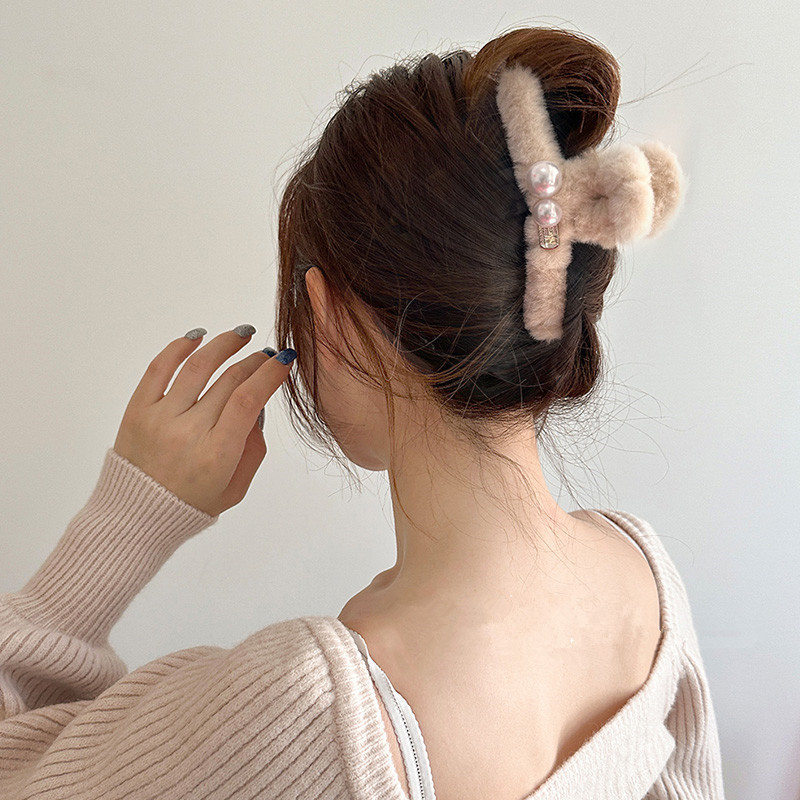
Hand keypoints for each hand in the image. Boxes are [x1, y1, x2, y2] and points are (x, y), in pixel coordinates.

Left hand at [112, 327, 295, 516]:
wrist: (135, 516)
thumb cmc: (191, 504)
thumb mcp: (236, 488)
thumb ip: (253, 448)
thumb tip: (258, 406)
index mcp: (217, 454)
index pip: (248, 399)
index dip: (270, 374)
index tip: (284, 360)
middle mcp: (189, 432)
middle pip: (229, 380)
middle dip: (254, 360)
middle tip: (267, 353)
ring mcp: (160, 418)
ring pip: (198, 366)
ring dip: (224, 344)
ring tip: (241, 334)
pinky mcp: (137, 410)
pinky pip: (158, 369)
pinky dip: (179, 347)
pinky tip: (198, 337)